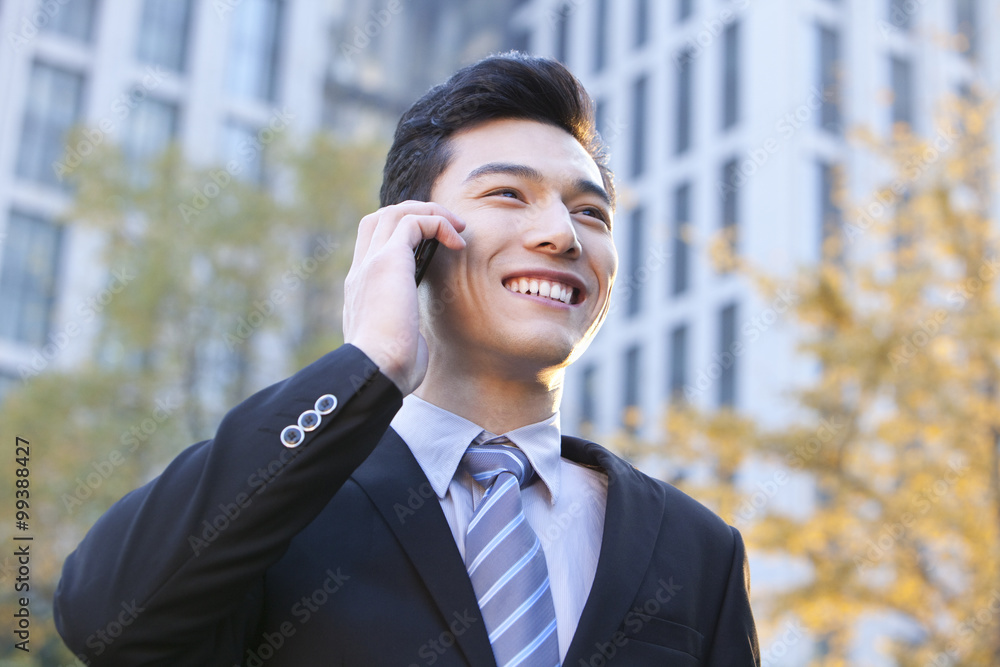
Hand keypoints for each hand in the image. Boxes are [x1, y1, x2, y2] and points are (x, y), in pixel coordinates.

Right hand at [343, 201, 465, 394]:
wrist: (374, 372)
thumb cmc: (388, 369)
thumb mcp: (394, 343)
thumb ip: (400, 330)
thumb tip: (412, 340)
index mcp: (360, 290)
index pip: (371, 244)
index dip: (400, 235)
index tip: (432, 247)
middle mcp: (361, 271)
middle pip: (379, 219)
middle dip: (415, 215)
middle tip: (447, 229)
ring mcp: (371, 263)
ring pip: (394, 213)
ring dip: (430, 213)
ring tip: (458, 227)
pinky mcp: (388, 261)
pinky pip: (413, 222)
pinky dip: (438, 223)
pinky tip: (457, 241)